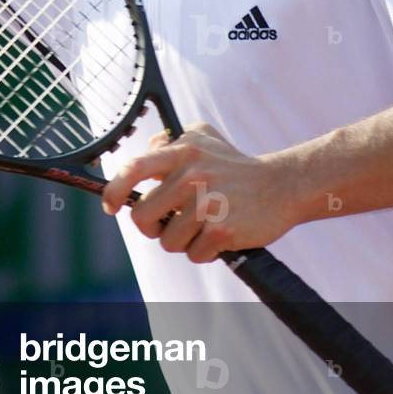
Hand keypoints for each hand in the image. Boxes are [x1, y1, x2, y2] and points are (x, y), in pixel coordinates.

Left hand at [101, 124, 297, 261]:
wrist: (282, 185)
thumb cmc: (234, 165)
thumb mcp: (202, 138)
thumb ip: (168, 141)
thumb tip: (142, 151)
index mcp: (182, 152)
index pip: (134, 169)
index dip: (114, 191)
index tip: (110, 207)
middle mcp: (192, 175)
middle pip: (143, 218)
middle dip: (154, 227)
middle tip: (171, 223)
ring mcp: (208, 203)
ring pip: (168, 241)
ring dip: (183, 241)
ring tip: (204, 225)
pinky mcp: (223, 230)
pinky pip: (195, 254)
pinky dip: (205, 252)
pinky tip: (220, 235)